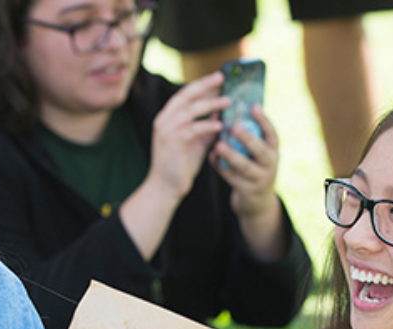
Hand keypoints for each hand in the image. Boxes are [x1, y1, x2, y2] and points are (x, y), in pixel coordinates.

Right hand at [146, 72, 227, 200]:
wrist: (165, 187)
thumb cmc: (181, 164)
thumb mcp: (196, 140)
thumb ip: (206, 125)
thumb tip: (221, 112)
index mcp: (168, 116)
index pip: (185, 94)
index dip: (202, 84)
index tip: (218, 77)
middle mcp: (164, 119)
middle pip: (186, 95)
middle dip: (205, 85)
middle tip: (222, 78)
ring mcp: (166, 131)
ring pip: (190, 110)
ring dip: (210, 104)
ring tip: (228, 101)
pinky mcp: (172, 143)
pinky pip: (192, 130)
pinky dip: (207, 125)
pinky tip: (220, 125)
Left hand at [211, 104, 279, 219]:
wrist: (257, 201)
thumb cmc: (254, 167)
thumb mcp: (258, 153)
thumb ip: (250, 136)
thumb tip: (230, 109)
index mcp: (274, 150)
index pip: (272, 134)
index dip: (264, 121)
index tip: (253, 106)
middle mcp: (271, 164)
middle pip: (261, 151)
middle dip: (248, 139)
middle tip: (234, 127)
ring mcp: (260, 179)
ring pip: (245, 167)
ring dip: (231, 155)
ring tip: (218, 145)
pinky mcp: (247, 190)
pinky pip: (232, 177)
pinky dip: (220, 167)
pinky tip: (211, 157)